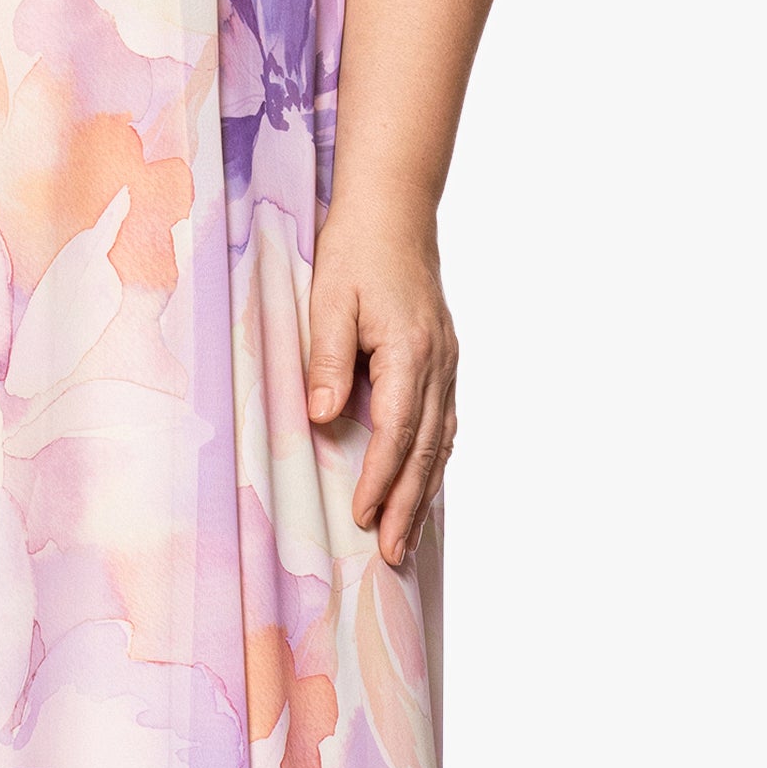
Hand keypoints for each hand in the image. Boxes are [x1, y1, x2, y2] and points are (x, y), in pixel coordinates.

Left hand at [304, 198, 457, 567]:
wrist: (395, 212)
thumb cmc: (356, 252)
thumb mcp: (329, 301)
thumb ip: (326, 360)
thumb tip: (320, 416)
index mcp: (410, 351)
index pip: (396, 431)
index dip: (378, 478)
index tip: (360, 516)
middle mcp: (438, 364)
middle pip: (426, 449)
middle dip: (408, 506)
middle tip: (392, 555)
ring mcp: (447, 363)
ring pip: (441, 441)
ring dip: (424, 493)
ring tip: (408, 539)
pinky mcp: (443, 361)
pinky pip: (444, 423)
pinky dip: (435, 461)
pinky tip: (424, 486)